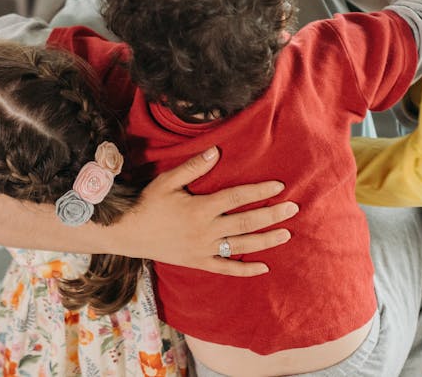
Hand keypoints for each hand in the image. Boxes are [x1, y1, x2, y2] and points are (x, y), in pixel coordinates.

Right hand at [111, 147, 297, 276]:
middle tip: (293, 209)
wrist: (127, 234)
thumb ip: (192, 168)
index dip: (259, 191)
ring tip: (287, 233)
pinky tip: (264, 267)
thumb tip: (216, 152)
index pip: (237, 197)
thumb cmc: (147, 204)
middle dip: (272, 215)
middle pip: (246, 222)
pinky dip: (246, 269)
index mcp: (200, 208)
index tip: (279, 187)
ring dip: (266, 240)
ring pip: (242, 245)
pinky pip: (226, 268)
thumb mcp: (167, 182)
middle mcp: (206, 230)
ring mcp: (204, 249)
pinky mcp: (199, 262)